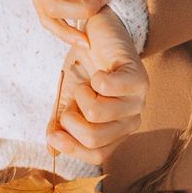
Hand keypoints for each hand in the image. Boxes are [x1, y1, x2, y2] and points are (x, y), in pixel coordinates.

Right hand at [46, 6, 148, 164]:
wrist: (97, 36)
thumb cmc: (83, 71)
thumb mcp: (66, 102)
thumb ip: (59, 126)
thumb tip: (52, 150)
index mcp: (116, 134)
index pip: (96, 156)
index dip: (71, 147)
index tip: (52, 134)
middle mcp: (131, 122)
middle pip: (93, 139)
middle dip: (70, 120)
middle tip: (71, 101)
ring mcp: (137, 101)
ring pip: (96, 114)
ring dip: (79, 95)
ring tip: (85, 84)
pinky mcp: (138, 78)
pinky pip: (106, 88)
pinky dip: (92, 79)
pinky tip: (98, 72)